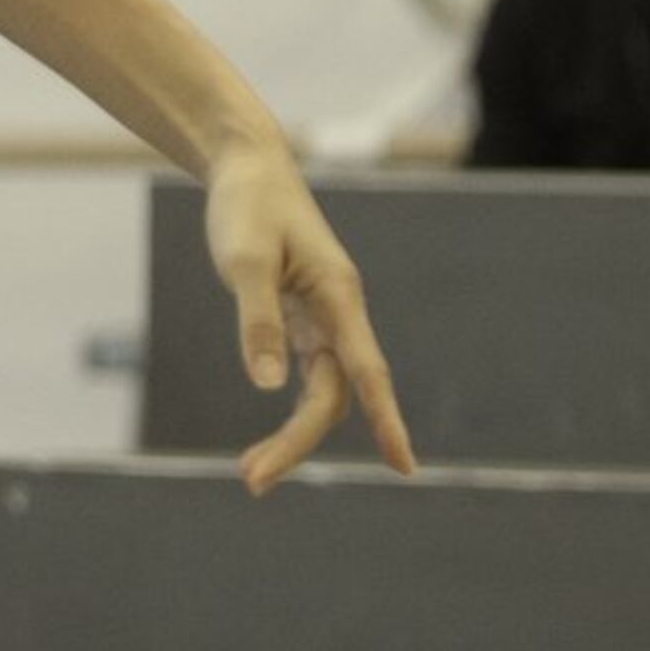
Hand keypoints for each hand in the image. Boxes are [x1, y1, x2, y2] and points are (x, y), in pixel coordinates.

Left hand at [203, 141, 416, 491]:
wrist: (247, 169)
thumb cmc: (248, 207)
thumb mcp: (244, 261)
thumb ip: (258, 321)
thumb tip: (268, 386)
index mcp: (338, 297)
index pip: (367, 372)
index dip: (386, 420)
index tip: (405, 466)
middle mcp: (339, 314)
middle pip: (335, 395)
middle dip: (300, 441)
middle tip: (252, 481)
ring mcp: (323, 319)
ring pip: (321, 392)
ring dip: (292, 435)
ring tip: (250, 472)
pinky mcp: (301, 320)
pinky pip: (306, 377)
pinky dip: (288, 410)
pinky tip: (265, 442)